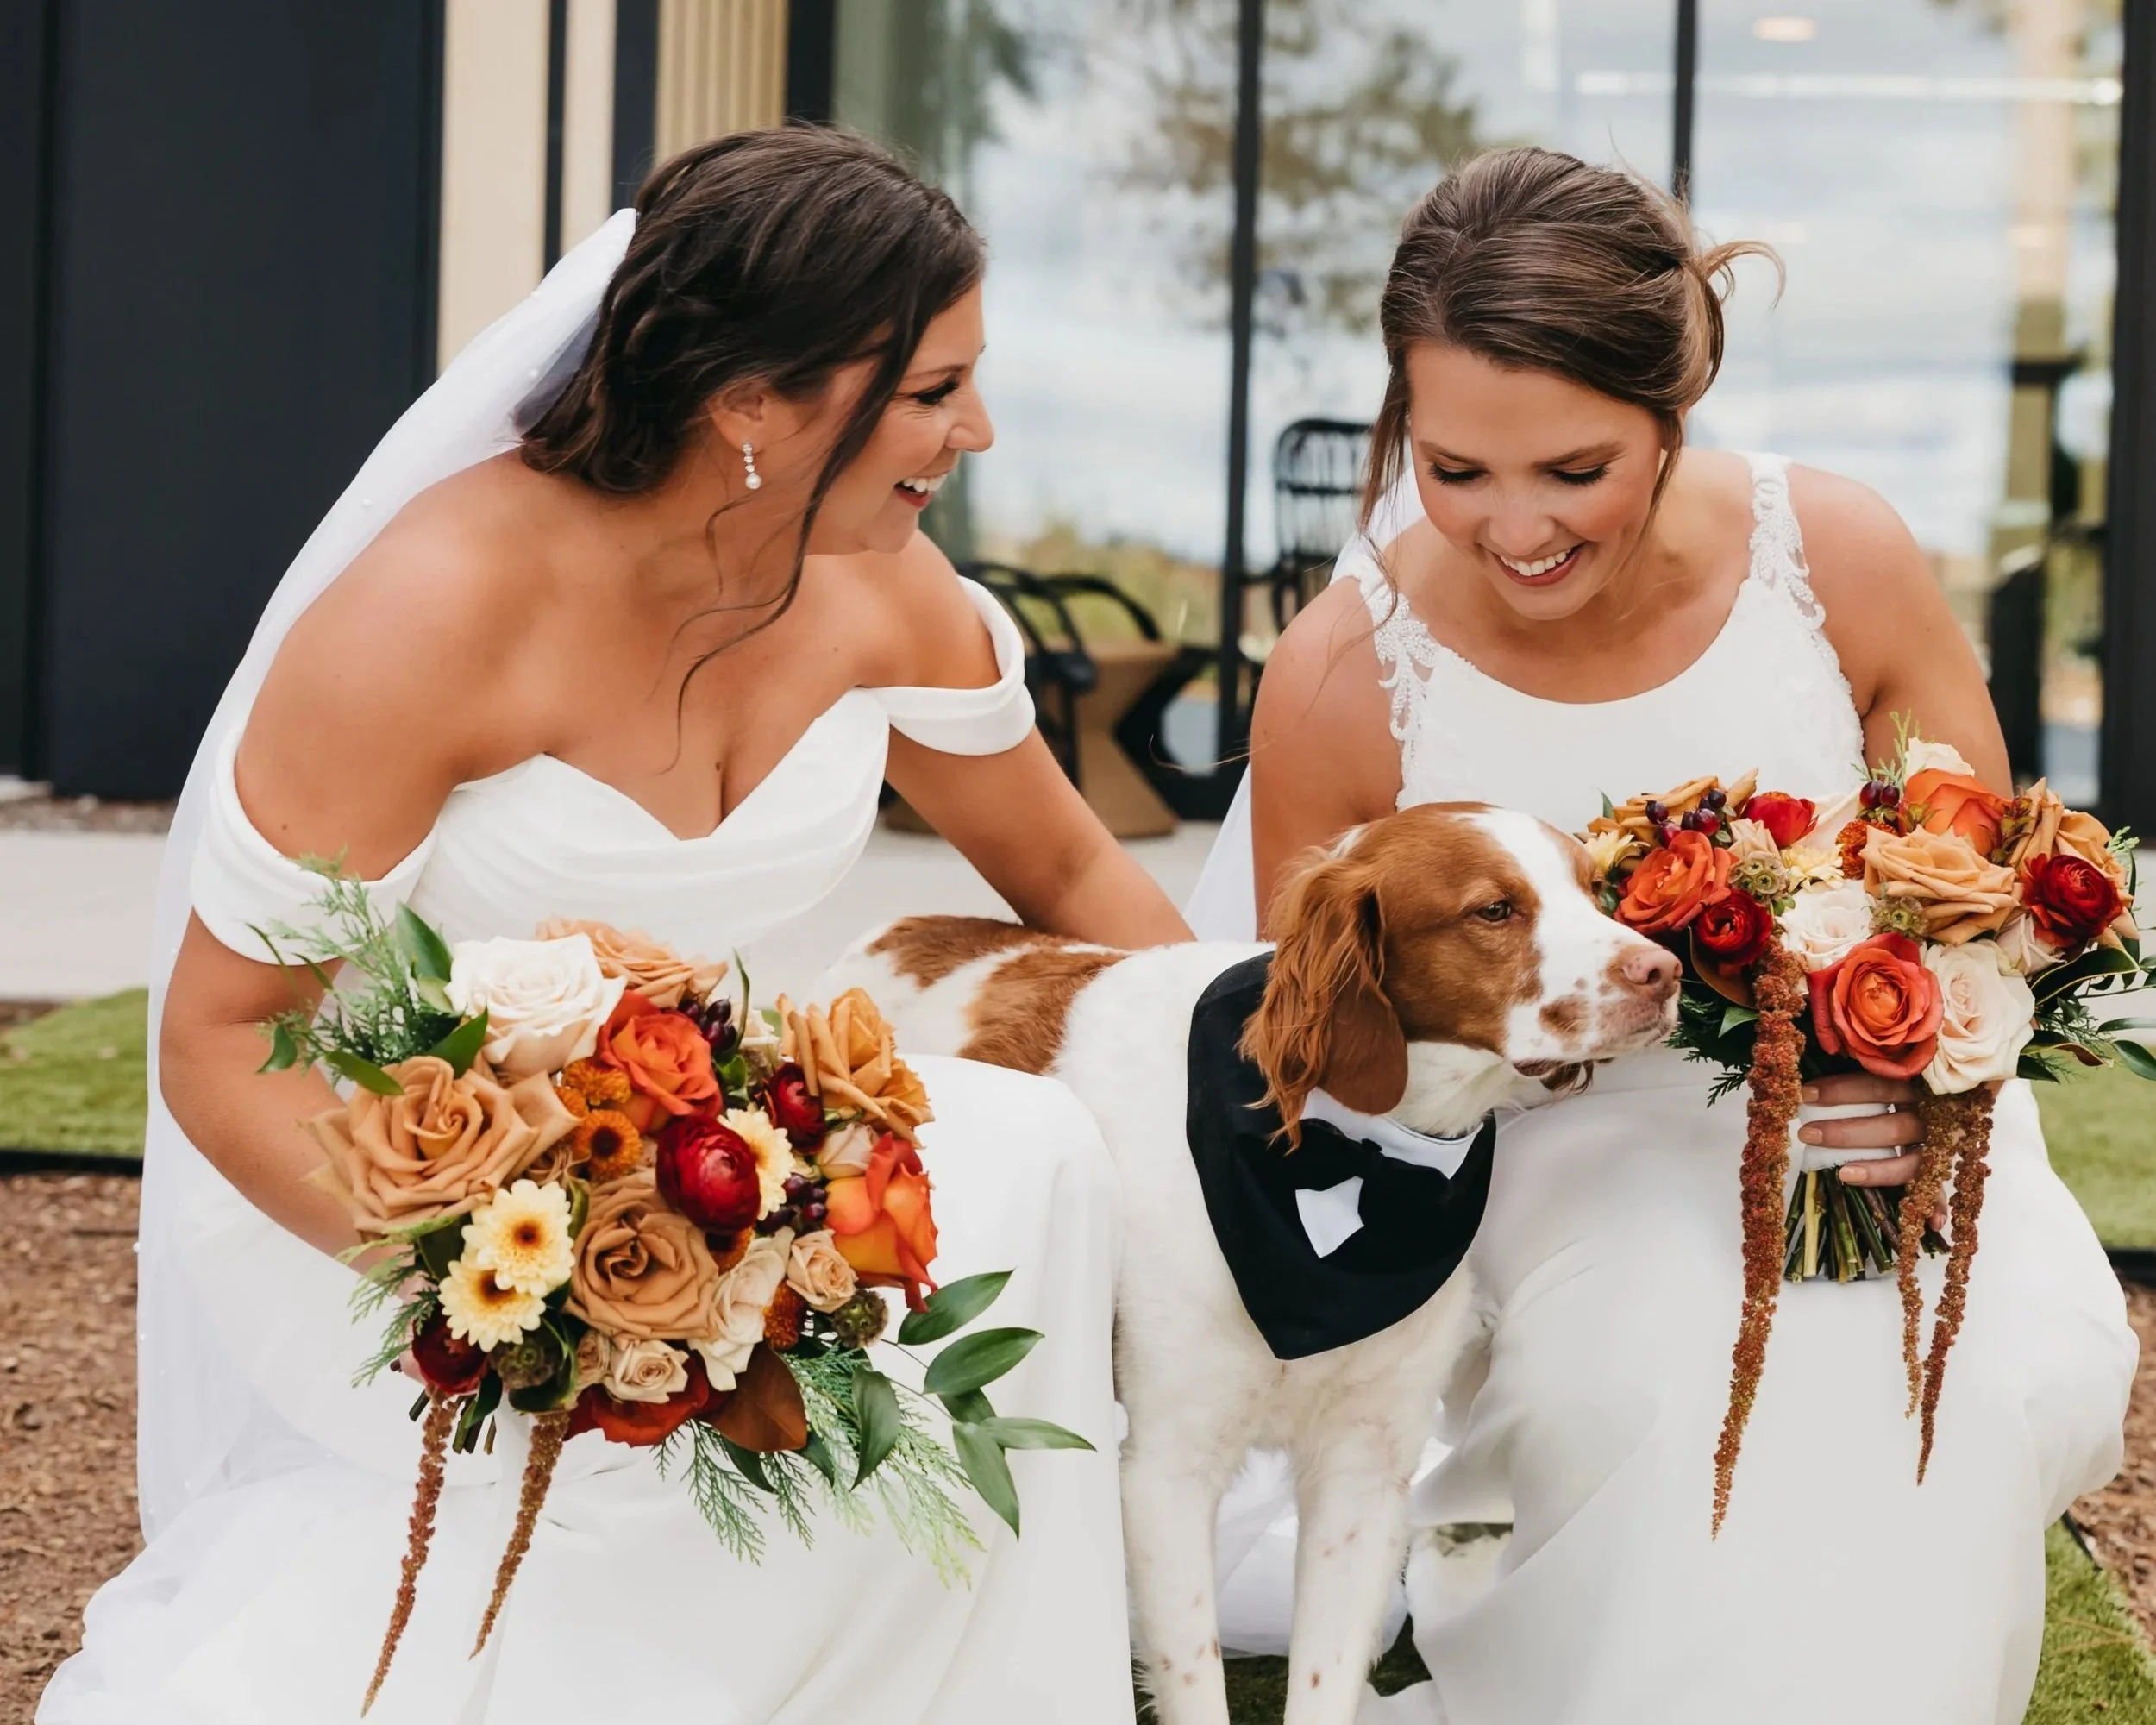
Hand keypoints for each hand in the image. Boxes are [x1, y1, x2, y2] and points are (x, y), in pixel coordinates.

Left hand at [1796, 1074, 1944, 1229]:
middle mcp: (1933, 1115)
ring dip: (1877, 1170)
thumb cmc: (1888, 1087)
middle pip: (1894, 1128)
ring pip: (1912, 1161)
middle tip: (1808, 1135)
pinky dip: (1936, 1206)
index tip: (1805, 1096)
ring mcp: (1941, 1144)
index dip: (1840, 1091)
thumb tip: (1808, 1087)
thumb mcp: (1877, 1072)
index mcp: (1918, 1085)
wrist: (1957, 1091)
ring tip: (1843, 1175)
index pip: (1878, 1086)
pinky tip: (1930, 1223)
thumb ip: (1855, 1073)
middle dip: (1847, 1133)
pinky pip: (1939, 1189)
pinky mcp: (1941, 1169)